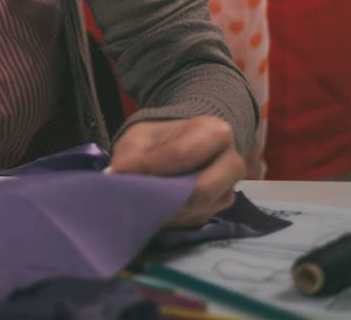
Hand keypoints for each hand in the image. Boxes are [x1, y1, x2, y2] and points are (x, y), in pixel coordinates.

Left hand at [108, 116, 244, 227]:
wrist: (179, 146)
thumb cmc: (159, 139)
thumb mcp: (139, 137)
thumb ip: (131, 155)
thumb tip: (117, 176)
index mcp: (215, 132)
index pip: (183, 154)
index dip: (151, 165)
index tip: (124, 171)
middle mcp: (232, 162)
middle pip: (203, 190)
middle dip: (166, 195)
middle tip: (137, 194)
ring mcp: (229, 189)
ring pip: (199, 209)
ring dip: (167, 209)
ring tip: (143, 200)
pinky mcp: (219, 210)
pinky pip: (196, 219)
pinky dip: (172, 217)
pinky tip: (156, 208)